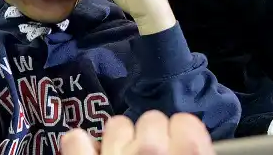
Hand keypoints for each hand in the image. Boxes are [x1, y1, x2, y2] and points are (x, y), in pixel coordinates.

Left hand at [60, 111, 213, 154]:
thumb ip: (197, 153)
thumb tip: (194, 142)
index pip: (187, 122)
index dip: (183, 135)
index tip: (179, 149)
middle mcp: (151, 152)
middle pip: (152, 120)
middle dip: (150, 139)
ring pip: (117, 125)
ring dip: (119, 142)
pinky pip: (75, 140)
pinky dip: (79, 147)